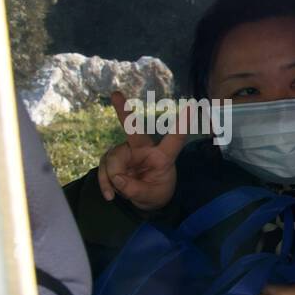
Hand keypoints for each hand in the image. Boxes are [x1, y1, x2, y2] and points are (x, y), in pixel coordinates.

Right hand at [96, 90, 187, 210]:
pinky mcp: (112, 158)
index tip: (192, 106)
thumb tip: (117, 178)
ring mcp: (126, 152)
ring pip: (113, 160)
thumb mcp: (151, 197)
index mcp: (162, 156)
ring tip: (120, 193)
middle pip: (134, 130)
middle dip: (123, 112)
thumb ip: (136, 189)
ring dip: (114, 179)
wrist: (142, 200)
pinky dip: (105, 183)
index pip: (174, 140)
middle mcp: (143, 149)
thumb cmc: (155, 193)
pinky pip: (103, 168)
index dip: (182, 124)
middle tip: (115, 95)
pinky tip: (109, 195)